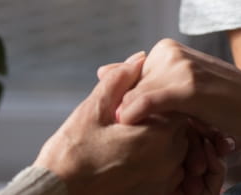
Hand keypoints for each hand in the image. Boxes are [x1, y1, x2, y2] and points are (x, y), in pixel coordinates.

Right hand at [35, 52, 188, 194]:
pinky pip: (171, 170)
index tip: (138, 98)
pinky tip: (132, 158)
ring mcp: (166, 180)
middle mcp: (170, 160)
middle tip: (130, 119)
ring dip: (161, 140)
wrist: (59, 193)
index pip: (176, 102)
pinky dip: (158, 160)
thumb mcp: (93, 110)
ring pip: (177, 149)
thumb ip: (120, 81)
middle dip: (160, 117)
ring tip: (129, 140)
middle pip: (181, 126)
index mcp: (158, 135)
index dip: (157, 95)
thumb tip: (138, 59)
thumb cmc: (72, 153)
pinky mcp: (159, 193)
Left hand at [95, 59, 238, 194]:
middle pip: (129, 91)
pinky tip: (131, 127)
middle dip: (129, 118)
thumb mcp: (183, 89)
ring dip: (135, 125)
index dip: (124, 109)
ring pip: (135, 97)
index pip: (127, 82)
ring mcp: (179, 66)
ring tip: (145, 145)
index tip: (125, 130)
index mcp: (165, 50)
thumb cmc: (228, 103)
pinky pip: (148, 101)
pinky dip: (136, 115)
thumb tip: (101, 70)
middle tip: (140, 141)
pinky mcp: (189, 86)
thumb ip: (144, 80)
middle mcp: (169, 52)